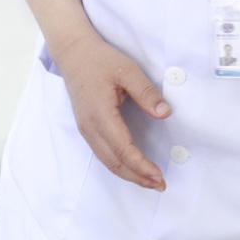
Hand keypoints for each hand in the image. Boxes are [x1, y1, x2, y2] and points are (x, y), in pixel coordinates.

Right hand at [51, 33, 171, 189]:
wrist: (74, 53)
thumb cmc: (100, 60)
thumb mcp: (128, 70)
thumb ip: (146, 92)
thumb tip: (165, 113)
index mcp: (100, 114)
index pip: (122, 148)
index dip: (141, 165)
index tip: (159, 174)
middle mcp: (90, 127)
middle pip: (114, 162)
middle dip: (137, 177)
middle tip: (160, 185)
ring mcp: (86, 129)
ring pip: (107, 161)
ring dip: (129, 174)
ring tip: (150, 182)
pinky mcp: (87, 128)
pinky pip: (103, 154)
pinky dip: (119, 165)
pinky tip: (132, 168)